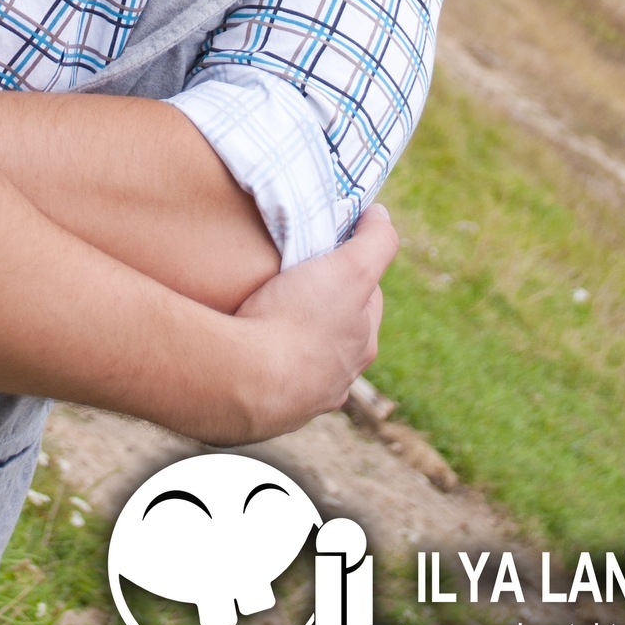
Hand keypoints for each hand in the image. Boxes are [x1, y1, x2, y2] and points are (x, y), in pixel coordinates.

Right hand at [202, 204, 399, 443]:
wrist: (243, 382)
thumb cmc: (298, 321)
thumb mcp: (350, 268)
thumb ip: (375, 239)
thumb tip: (381, 214)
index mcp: (363, 344)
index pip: (367, 295)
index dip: (351, 265)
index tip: (326, 250)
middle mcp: (340, 377)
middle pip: (337, 326)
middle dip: (321, 302)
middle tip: (291, 277)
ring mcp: (304, 397)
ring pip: (304, 355)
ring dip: (291, 334)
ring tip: (264, 309)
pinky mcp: (268, 409)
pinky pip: (269, 376)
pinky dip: (263, 360)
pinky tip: (246, 346)